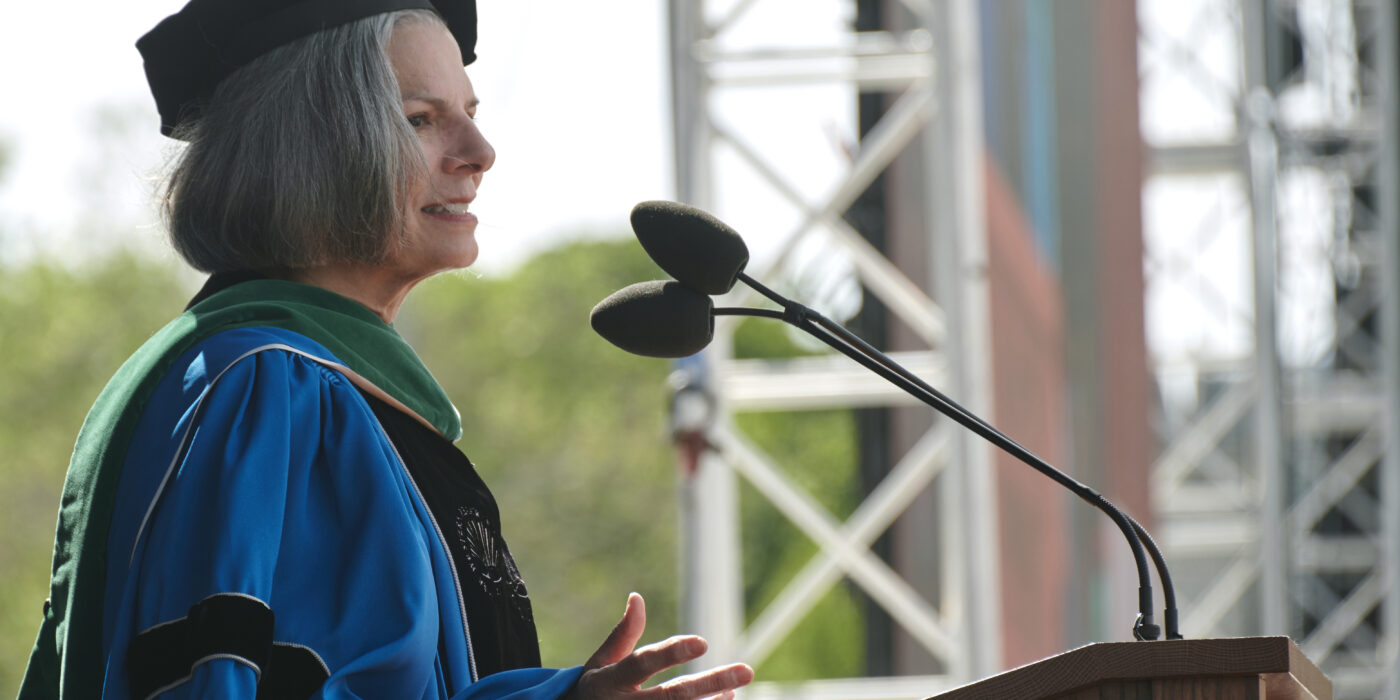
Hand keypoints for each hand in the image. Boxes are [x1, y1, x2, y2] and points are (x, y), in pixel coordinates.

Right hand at [567, 593, 753, 699]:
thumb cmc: (592, 693)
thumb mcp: (600, 664)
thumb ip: (622, 635)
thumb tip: (637, 597)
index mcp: (611, 682)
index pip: (644, 664)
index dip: (672, 653)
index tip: (702, 642)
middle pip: (674, 697)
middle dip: (712, 683)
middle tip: (747, 670)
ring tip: (735, 689)